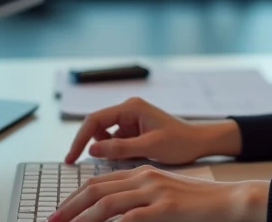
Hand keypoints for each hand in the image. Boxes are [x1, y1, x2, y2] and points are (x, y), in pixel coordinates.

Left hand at [49, 166, 268, 221]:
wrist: (228, 199)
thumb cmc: (197, 202)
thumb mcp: (163, 195)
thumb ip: (138, 200)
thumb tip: (113, 216)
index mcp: (142, 172)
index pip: (99, 182)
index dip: (75, 197)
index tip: (59, 212)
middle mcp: (145, 177)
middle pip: (97, 189)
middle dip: (70, 206)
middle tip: (52, 221)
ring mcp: (155, 191)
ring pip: (108, 202)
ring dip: (83, 218)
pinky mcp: (166, 208)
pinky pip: (132, 217)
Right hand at [65, 97, 240, 165]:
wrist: (200, 142)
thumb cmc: (181, 142)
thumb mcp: (150, 147)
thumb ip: (120, 148)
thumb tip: (93, 149)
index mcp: (132, 107)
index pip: (95, 119)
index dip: (80, 138)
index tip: (71, 157)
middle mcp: (129, 110)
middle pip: (96, 124)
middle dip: (85, 142)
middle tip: (74, 162)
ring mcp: (131, 119)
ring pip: (103, 133)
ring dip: (100, 147)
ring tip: (104, 162)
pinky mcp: (133, 130)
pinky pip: (113, 139)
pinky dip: (110, 150)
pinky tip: (116, 160)